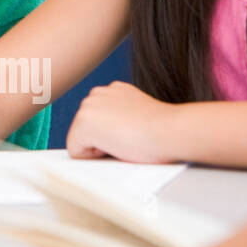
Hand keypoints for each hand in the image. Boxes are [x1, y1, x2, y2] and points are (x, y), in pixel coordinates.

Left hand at [65, 80, 179, 161]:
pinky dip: (91, 156)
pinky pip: (75, 151)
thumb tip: (114, 130)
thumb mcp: (139, 114)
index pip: (99, 121)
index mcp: (112, 90)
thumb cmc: (163, 130)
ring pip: (80, 140)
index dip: (114, 135)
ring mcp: (87, 107)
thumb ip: (122, 115)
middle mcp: (96, 94)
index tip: (133, 133)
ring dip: (98, 147)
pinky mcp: (83, 123)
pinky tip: (115, 146)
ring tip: (124, 141)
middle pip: (86, 131)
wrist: (170, 130)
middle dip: (103, 140)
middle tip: (130, 138)